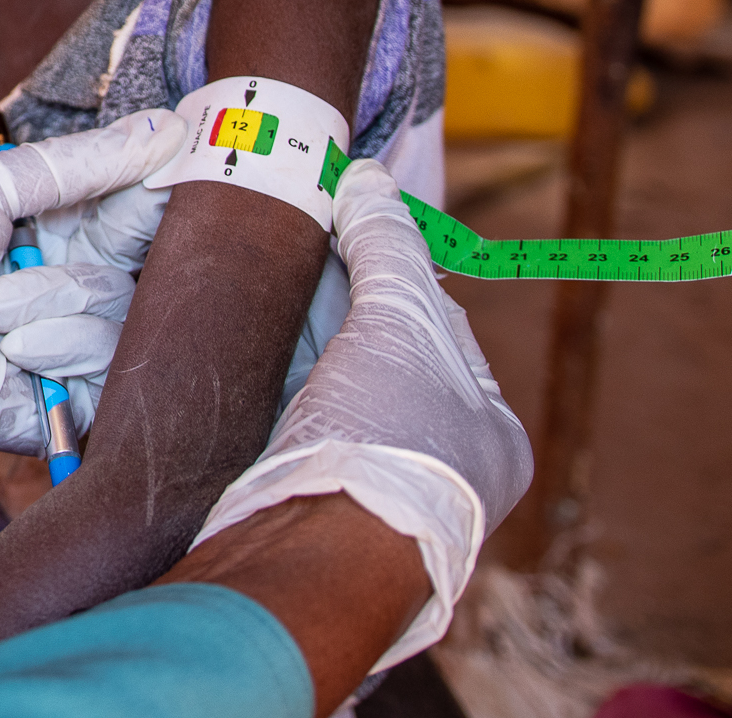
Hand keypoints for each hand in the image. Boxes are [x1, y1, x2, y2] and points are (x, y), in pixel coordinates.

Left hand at [0, 109, 182, 469]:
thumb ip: (80, 164)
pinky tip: (18, 349)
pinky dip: (70, 351)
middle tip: (75, 237)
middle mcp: (72, 287)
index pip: (135, 212)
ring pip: (128, 315)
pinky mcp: (66, 405)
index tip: (172, 172)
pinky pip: (114, 376)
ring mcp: (70, 346)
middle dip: (122, 244)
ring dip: (61, 300)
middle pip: (149, 264)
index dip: (157, 192)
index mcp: (55, 233)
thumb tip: (168, 130)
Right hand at [190, 158, 532, 670]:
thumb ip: (386, 248)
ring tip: (262, 279)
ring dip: (298, 337)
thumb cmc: (385, 441)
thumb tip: (367, 181)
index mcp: (489, 435)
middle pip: (381, 354)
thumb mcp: (398, 324)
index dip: (389, 269)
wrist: (314, 550)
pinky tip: (243, 338)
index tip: (342, 227)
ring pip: (330, 384)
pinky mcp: (307, 491)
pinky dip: (271, 375)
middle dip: (337, 304)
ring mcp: (370, 482)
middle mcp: (437, 463)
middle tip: (293, 245)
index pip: (439, 326)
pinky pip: (292, 414)